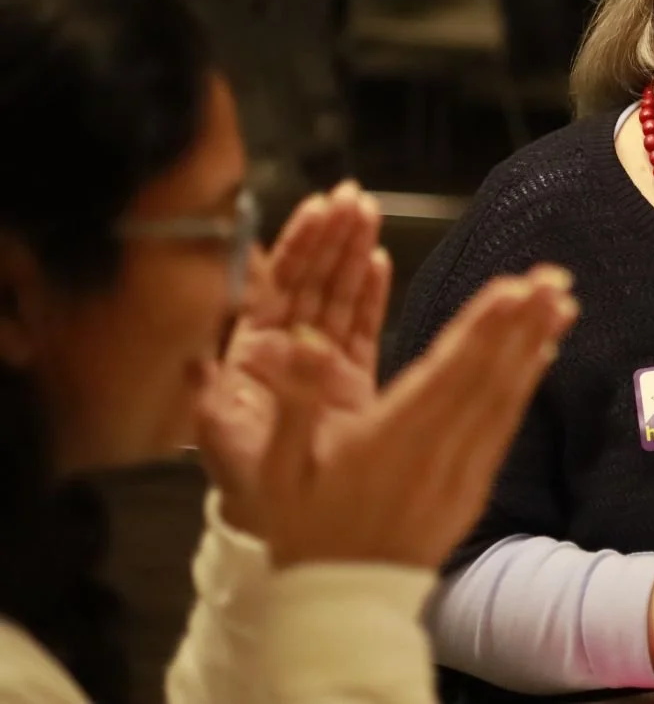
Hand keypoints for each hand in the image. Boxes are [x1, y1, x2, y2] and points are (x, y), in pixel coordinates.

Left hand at [199, 183, 391, 533]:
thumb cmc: (250, 490)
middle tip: (352, 198)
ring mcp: (320, 367)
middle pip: (310, 282)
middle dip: (330, 238)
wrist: (286, 532)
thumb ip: (211, 396)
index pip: (274, 288)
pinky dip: (371, 294)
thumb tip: (197, 352)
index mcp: (250, 358)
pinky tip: (379, 263)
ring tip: (368, 215)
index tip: (315, 211)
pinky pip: (363, 329)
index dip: (295, 248)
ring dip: (352, 254)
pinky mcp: (352, 384)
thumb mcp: (223, 441)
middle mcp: (285, 354)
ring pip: (337, 297)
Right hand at [251, 265, 577, 568]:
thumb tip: (300, 340)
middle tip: (551, 278)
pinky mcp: (473, 486)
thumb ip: (295, 402)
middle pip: (486, 376)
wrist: (343, 606)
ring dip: (534, 345)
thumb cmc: (307, 532)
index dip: (481, 328)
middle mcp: (435, 450)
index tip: (510, 289)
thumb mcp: (280, 471)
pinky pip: (504, 426)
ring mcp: (461, 470)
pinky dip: (525, 385)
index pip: (446, 372)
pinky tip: (542, 354)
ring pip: (503, 397)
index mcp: (389, 439)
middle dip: (521, 323)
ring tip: (560, 302)